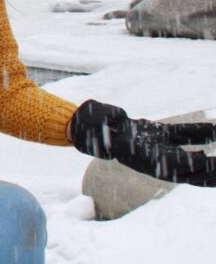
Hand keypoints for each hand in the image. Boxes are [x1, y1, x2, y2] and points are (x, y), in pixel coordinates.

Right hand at [70, 99, 215, 185]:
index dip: (188, 164)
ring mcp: (159, 146)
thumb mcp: (98, 128)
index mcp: (141, 159)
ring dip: (210, 156)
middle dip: (208, 170)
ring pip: (191, 154)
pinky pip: (183, 134)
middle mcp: (154, 157)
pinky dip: (199, 133)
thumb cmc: (91, 129)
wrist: (87, 126)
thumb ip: (107, 123)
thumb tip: (115, 120)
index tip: (204, 158)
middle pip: (187, 169)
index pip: (169, 166)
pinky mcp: (160, 134)